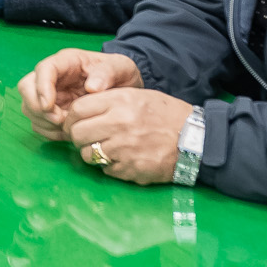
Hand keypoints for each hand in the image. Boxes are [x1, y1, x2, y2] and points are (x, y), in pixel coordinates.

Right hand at [17, 48, 142, 140]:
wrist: (124, 88)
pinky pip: (38, 123)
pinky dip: (48, 131)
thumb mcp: (121, 68)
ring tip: (68, 128)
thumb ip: (108, 73)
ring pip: (29, 107)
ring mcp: (50, 94)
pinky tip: (67, 133)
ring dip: (43, 121)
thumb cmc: (120, 73)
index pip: (43, 69)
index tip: (49, 106)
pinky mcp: (51, 111)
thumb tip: (91, 88)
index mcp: (66, 62)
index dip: (41, 87)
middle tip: (60, 120)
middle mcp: (52, 77)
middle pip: (26, 88)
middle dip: (38, 107)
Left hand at [66, 88, 193, 183]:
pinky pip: (105, 169)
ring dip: (91, 153)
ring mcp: (124, 149)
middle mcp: (119, 124)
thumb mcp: (138, 96)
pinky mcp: (130, 169)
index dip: (71, 118)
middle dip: (77, 137)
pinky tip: (122, 159)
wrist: (195, 140)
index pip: (78, 109)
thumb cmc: (165, 115)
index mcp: (120, 101)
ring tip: (105, 149)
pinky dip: (109, 166)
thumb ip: (108, 101)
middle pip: (77, 133)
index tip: (74, 123)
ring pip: (87, 154)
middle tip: (85, 138)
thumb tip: (79, 111)